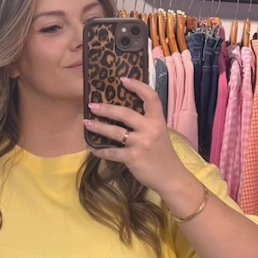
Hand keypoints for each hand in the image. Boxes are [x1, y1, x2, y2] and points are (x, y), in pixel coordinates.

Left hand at [83, 77, 190, 194]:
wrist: (171, 177)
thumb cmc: (163, 155)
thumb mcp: (159, 134)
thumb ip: (146, 123)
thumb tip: (124, 114)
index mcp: (158, 121)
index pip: (150, 97)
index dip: (137, 86)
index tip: (122, 79)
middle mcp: (150, 129)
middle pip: (125, 113)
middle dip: (106, 108)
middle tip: (92, 105)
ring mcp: (141, 143)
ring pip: (115, 132)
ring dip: (98, 127)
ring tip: (86, 123)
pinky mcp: (133, 158)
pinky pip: (112, 152)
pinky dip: (100, 151)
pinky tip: (92, 148)